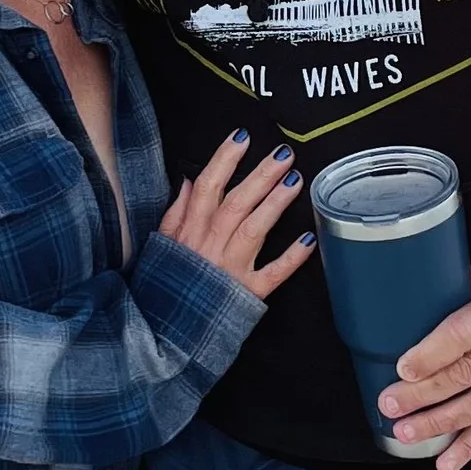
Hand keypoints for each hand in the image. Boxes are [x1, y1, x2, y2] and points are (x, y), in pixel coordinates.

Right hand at [159, 131, 316, 301]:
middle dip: (261, 175)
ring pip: (255, 229)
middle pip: (238, 202)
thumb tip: (188, 181)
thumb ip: (176, 213)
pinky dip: (291, 258)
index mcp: (191, 231)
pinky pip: (272, 274)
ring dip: (275, 204)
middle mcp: (211, 245)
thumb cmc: (167, 283)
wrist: (165, 331)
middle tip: (283, 154)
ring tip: (295, 180)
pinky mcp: (248, 292)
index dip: (225, 160)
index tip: (242, 137)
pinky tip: (308, 239)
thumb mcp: (162, 245)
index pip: (208, 186)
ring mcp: (231, 269)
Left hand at [378, 260, 470, 469]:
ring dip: (439, 423)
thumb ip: (453, 289)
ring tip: (407, 432)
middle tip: (391, 404)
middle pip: (467, 374)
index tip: (403, 369)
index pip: (465, 333)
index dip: (433, 353)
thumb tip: (405, 304)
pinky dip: (469, 448)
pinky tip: (445, 463)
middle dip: (424, 394)